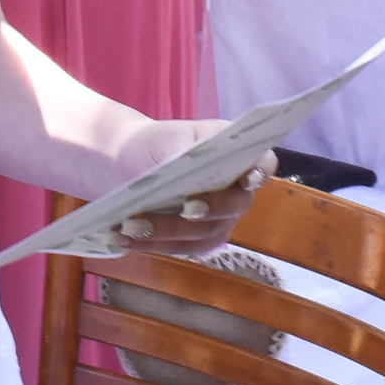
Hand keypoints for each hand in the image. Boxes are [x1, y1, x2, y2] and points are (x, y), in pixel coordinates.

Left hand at [110, 128, 276, 258]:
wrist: (129, 164)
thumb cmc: (155, 143)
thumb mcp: (164, 136)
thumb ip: (180, 147)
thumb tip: (188, 159)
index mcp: (235, 154)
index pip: (262, 164)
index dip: (260, 172)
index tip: (247, 179)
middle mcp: (235, 191)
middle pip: (233, 206)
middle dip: (208, 210)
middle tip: (185, 209)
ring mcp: (218, 220)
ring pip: (201, 233)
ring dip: (165, 232)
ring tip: (127, 225)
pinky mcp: (196, 241)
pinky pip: (178, 247)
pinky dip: (149, 244)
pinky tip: (121, 238)